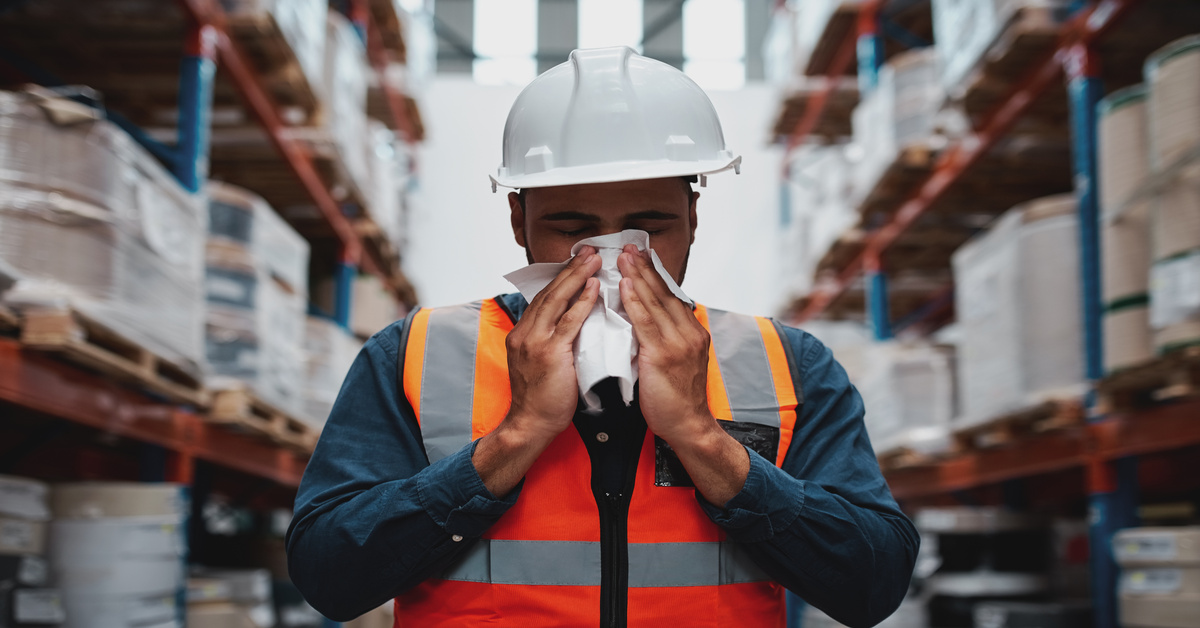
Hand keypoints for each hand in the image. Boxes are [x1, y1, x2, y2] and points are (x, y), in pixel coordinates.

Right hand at [505, 246, 601, 440]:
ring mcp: (535, 342)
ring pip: (557, 300)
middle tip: (589, 250)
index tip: (579, 261)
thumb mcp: (542, 362)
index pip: (544, 297)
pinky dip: (582, 302)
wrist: (530, 424)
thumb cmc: (541, 398)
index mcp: (523, 333)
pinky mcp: (550, 353)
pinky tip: (594, 288)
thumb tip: (574, 324)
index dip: (562, 277)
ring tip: (595, 260)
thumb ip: (553, 340)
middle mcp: (525, 332)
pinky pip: (568, 322)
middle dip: (570, 268)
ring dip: (578, 276)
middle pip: (549, 292)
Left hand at [618, 245, 748, 504]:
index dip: (655, 275)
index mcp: (693, 332)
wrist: (689, 427)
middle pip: (664, 293)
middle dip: (645, 268)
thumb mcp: (676, 362)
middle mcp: (690, 332)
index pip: (671, 296)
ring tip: (624, 257)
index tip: (641, 256)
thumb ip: (664, 340)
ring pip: (655, 303)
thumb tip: (644, 322)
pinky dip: (636, 302)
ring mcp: (679, 343)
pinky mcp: (664, 356)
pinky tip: (626, 286)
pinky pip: (646, 323)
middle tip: (629, 246)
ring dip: (638, 277)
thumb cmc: (676, 400)